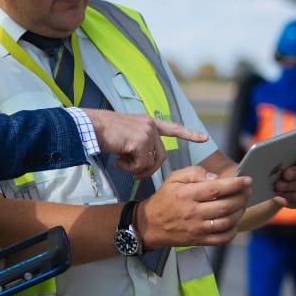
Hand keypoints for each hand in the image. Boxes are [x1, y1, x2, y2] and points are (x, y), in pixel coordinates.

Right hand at [82, 109, 207, 179]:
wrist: (91, 127)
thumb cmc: (104, 133)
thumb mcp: (126, 136)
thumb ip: (139, 143)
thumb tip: (144, 162)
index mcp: (148, 122)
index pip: (173, 128)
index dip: (189, 134)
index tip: (204, 138)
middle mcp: (150, 125)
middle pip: (161, 155)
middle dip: (149, 168)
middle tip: (134, 173)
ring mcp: (147, 132)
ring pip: (152, 162)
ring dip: (137, 169)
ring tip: (122, 164)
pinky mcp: (140, 140)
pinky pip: (141, 164)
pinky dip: (130, 168)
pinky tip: (118, 161)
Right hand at [135, 166, 251, 247]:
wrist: (149, 224)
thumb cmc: (164, 198)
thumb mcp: (174, 178)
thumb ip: (194, 173)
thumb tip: (215, 178)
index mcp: (187, 194)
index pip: (217, 189)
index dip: (236, 184)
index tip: (248, 180)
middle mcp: (193, 213)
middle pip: (226, 206)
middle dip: (242, 197)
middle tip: (248, 191)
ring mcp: (197, 229)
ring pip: (227, 222)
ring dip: (240, 212)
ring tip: (243, 204)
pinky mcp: (199, 241)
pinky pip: (222, 238)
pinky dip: (233, 231)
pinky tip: (235, 222)